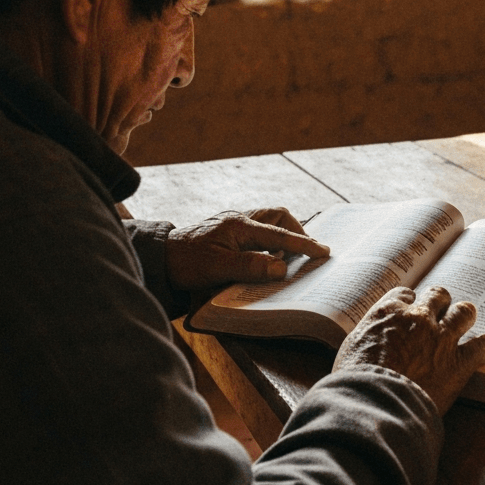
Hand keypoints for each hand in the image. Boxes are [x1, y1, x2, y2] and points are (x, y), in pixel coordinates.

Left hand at [165, 208, 328, 290]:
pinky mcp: (230, 230)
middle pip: (279, 216)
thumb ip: (250, 266)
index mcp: (239, 226)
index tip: (323, 253)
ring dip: (285, 233)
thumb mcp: (217, 268)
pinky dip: (272, 238)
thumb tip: (281, 267)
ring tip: (292, 254)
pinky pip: (260, 228)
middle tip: (308, 252)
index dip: (303, 244)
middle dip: (297, 231)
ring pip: (269, 219)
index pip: (279, 234)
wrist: (161, 258)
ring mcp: (234, 222)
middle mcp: (240, 219)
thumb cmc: (186, 263)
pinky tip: (270, 254)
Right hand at [333, 286, 484, 413]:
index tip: (411, 308)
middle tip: (441, 311)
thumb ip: (368, 338)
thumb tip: (370, 343)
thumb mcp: (351, 349)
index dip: (410, 301)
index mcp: (389, 312)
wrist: (373, 403)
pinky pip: (481, 345)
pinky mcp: (458, 362)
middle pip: (438, 296)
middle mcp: (418, 318)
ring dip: (465, 315)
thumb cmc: (355, 380)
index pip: (405, 294)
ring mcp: (441, 338)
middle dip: (441, 302)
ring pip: (464, 312)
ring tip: (466, 319)